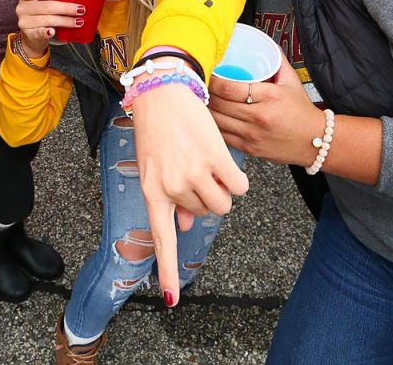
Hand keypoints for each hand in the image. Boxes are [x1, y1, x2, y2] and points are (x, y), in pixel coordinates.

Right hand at [14, 0, 81, 57]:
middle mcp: (22, 9)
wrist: (32, 37)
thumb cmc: (40, 16)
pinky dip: (46, 32)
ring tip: (78, 22)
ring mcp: (24, 22)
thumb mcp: (43, 3)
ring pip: (47, 20)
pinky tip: (52, 32)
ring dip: (65, 21)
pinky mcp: (29, 35)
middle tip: (80, 9)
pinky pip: (39, 33)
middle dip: (65, 8)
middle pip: (46, 6)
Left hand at [131, 72, 248, 305]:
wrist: (163, 92)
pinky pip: (239, 186)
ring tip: (208, 164)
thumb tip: (185, 225)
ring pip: (224, 203)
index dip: (168, 271)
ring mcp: (194, 173)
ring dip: (223, 188)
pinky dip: (237, 179)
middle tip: (193, 168)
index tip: (172, 300)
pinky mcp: (215, 158)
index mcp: (153, 192)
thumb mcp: (154, 167)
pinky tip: (224, 161)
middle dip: (204, 196)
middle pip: (204, 213)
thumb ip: (169, 199)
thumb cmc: (157, 130)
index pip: (163, 239)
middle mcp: (172, 187)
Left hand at [209, 63, 320, 166]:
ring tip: (202, 100)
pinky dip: (214, 126)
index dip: (213, 80)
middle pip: (219, 104)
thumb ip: (277, 61)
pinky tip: (211, 117)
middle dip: (205, 93)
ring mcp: (252, 135)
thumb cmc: (301, 110)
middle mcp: (259, 116)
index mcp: (269, 96)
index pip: (230, 88)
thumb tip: (264, 43)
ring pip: (217, 121)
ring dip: (206, 109)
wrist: (315, 141)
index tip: (207, 74)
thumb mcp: (291, 81)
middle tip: (199, 85)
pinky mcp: (249, 149)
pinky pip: (222, 136)